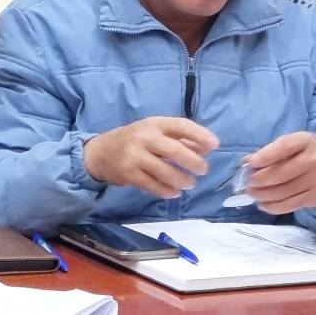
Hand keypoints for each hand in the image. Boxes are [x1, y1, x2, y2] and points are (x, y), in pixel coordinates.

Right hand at [84, 117, 218, 197]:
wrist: (100, 152)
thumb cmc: (134, 139)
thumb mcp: (155, 132)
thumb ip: (180, 138)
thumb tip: (208, 147)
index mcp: (154, 123)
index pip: (181, 125)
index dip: (200, 134)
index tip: (215, 144)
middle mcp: (144, 137)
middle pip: (174, 150)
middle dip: (193, 161)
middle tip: (204, 169)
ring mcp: (135, 156)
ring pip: (164, 171)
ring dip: (181, 179)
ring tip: (190, 184)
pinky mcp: (129, 174)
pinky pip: (152, 185)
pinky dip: (166, 190)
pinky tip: (174, 192)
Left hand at [243, 133, 315, 214]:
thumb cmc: (306, 154)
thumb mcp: (291, 146)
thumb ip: (270, 152)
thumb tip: (246, 161)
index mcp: (305, 141)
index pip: (284, 147)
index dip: (266, 156)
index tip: (251, 163)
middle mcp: (314, 159)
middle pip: (282, 173)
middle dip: (260, 180)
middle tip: (248, 183)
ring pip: (284, 191)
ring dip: (263, 195)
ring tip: (252, 194)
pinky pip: (290, 204)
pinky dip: (273, 207)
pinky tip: (263, 204)